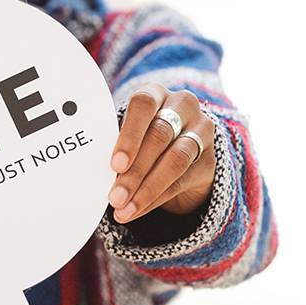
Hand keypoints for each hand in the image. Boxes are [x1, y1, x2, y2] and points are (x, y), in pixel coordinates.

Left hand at [106, 85, 216, 223]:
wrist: (180, 152)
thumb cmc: (142, 138)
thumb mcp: (129, 134)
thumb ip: (117, 146)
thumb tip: (95, 174)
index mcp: (156, 94)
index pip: (144, 105)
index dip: (130, 136)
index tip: (115, 164)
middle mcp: (183, 107)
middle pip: (160, 135)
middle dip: (135, 170)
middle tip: (115, 197)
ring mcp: (201, 132)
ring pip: (175, 160)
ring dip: (146, 189)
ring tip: (124, 209)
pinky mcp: (210, 160)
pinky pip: (182, 181)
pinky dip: (156, 198)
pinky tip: (137, 209)